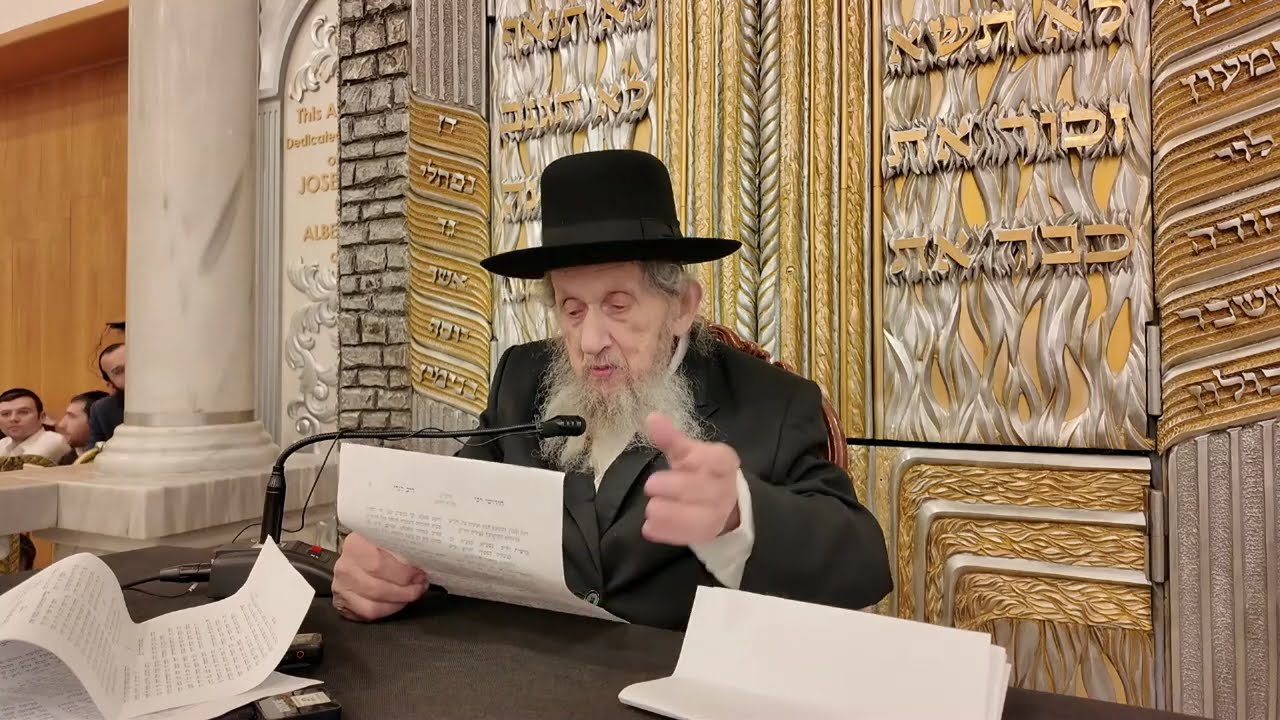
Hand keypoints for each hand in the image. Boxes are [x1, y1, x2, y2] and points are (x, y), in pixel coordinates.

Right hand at [332, 533, 428, 621]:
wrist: (358, 559)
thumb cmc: (378, 549)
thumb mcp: (387, 540)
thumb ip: (400, 547)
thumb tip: (423, 558)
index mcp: (356, 544)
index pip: (378, 562)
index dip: (403, 572)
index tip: (419, 572)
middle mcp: (345, 565)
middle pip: (378, 586)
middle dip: (405, 588)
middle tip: (420, 584)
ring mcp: (341, 585)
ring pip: (375, 602)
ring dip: (400, 599)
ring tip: (412, 592)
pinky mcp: (343, 602)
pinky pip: (369, 612)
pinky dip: (389, 608)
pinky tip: (398, 601)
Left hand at [642, 413, 740, 545]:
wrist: (723, 504)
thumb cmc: (700, 472)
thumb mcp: (687, 453)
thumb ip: (670, 437)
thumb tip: (652, 417)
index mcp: (723, 463)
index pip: (720, 459)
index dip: (702, 459)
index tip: (684, 458)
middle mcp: (725, 488)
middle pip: (705, 489)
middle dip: (677, 487)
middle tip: (651, 484)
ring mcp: (718, 513)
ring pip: (700, 517)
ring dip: (673, 514)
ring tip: (650, 509)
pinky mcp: (707, 533)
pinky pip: (690, 535)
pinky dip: (669, 532)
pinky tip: (649, 528)